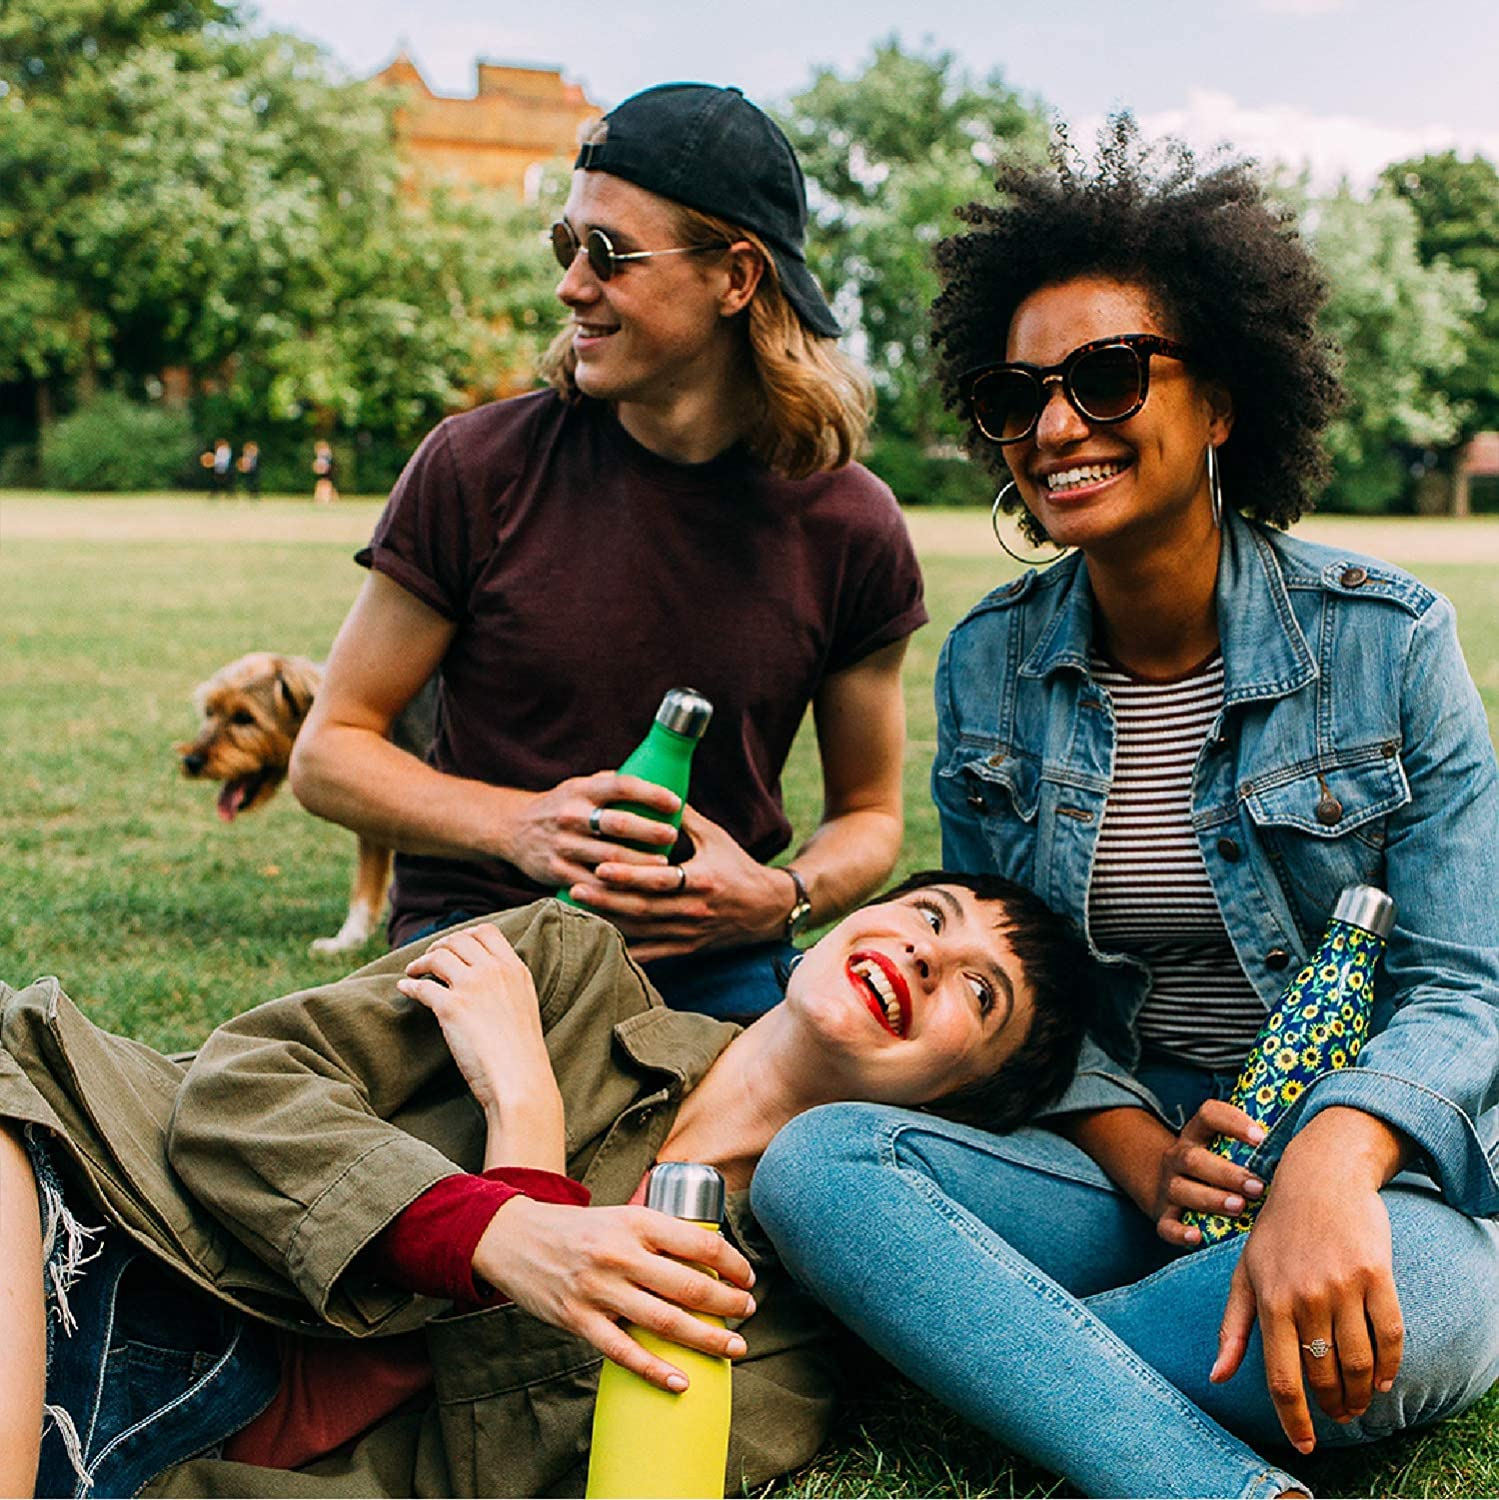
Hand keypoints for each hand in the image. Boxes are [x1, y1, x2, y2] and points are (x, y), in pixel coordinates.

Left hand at [397, 923, 563, 1170]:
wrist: (520, 1080)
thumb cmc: (522, 1053)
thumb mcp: (525, 1006)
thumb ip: (508, 985)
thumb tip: (486, 979)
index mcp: (515, 969)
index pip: (487, 932)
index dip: (465, 935)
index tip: (453, 946)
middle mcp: (494, 971)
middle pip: (458, 940)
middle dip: (440, 946)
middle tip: (430, 958)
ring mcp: (472, 986)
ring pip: (438, 956)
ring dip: (422, 961)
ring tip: (414, 971)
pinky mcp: (451, 1007)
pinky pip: (422, 986)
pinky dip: (409, 985)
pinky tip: (404, 988)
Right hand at [473, 1197, 756, 1390]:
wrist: (515, 1237)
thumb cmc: (579, 1229)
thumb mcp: (621, 1217)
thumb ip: (658, 1234)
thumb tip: (711, 1259)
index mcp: (636, 1222)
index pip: (700, 1242)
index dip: (732, 1263)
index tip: (748, 1278)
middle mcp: (620, 1254)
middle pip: (689, 1285)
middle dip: (728, 1303)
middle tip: (749, 1312)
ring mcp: (598, 1289)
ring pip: (664, 1321)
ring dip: (706, 1338)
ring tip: (734, 1346)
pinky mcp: (578, 1319)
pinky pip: (624, 1351)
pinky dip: (655, 1370)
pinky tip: (681, 1382)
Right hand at [503, 771, 680, 889]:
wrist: (512, 829)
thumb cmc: (561, 805)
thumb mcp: (580, 786)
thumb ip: (612, 783)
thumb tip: (657, 778)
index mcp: (581, 790)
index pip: (621, 786)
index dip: (651, 793)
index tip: (675, 802)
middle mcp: (570, 816)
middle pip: (618, 824)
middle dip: (650, 831)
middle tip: (673, 836)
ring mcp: (562, 845)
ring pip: (609, 858)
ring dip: (641, 863)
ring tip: (664, 866)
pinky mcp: (557, 872)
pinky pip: (594, 884)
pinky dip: (618, 888)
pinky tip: (639, 889)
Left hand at [566, 804, 794, 961]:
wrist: (767, 909)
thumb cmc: (738, 867)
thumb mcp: (716, 838)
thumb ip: (684, 817)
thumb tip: (654, 789)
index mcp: (703, 880)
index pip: (660, 879)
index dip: (629, 875)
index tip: (600, 866)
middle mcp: (694, 910)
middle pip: (644, 909)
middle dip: (607, 900)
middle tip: (575, 889)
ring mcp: (689, 934)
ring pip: (642, 933)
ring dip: (609, 923)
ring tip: (578, 912)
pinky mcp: (686, 949)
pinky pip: (651, 954)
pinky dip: (625, 950)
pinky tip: (600, 942)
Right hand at [1151, 1098, 1266, 1247]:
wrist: (1170, 1188)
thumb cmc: (1218, 1169)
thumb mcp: (1226, 1149)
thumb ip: (1257, 1147)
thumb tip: (1308, 1144)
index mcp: (1198, 1135)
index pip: (1208, 1115)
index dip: (1233, 1122)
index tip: (1261, 1138)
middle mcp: (1179, 1157)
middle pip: (1194, 1158)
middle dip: (1227, 1173)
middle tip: (1258, 1186)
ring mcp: (1169, 1186)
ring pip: (1181, 1189)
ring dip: (1211, 1199)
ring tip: (1239, 1208)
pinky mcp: (1164, 1216)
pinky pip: (1166, 1225)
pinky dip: (1180, 1232)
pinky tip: (1198, 1236)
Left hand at [1210, 1124, 1404, 1452]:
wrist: (1319, 1177)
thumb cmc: (1276, 1230)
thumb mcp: (1245, 1273)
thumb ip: (1233, 1328)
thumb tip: (1218, 1377)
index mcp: (1269, 1300)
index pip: (1282, 1378)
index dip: (1295, 1420)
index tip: (1306, 1445)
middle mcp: (1305, 1296)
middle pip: (1325, 1376)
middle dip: (1332, 1407)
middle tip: (1337, 1415)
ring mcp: (1343, 1286)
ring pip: (1360, 1363)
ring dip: (1362, 1394)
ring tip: (1358, 1403)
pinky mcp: (1376, 1275)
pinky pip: (1391, 1335)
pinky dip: (1391, 1366)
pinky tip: (1384, 1380)